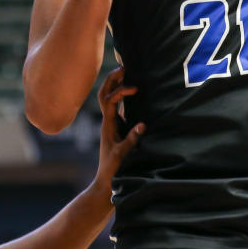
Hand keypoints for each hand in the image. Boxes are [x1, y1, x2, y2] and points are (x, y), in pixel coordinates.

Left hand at [92, 66, 143, 196]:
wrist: (105, 183)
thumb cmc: (113, 171)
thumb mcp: (123, 155)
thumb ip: (132, 140)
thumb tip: (142, 124)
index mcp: (108, 125)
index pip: (109, 101)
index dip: (120, 91)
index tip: (135, 88)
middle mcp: (108, 121)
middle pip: (104, 93)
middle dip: (112, 79)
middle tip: (124, 65)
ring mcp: (112, 124)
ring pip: (109, 98)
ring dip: (116, 84)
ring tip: (127, 71)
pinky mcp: (118, 128)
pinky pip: (118, 107)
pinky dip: (123, 96)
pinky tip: (135, 90)